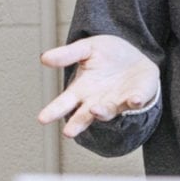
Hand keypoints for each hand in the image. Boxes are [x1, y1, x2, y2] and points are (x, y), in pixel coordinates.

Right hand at [38, 35, 159, 138]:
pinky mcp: (136, 98)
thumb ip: (68, 54)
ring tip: (95, 110)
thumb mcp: (87, 49)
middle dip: (76, 124)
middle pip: (84, 115)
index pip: (64, 102)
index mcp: (82, 89)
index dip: (54, 110)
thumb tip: (44, 58)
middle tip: (68, 132)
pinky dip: (135, 102)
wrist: (136, 56)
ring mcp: (117, 102)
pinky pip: (135, 102)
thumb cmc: (108, 55)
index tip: (42, 119)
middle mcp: (97, 101)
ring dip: (102, 112)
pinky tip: (134, 100)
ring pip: (108, 111)